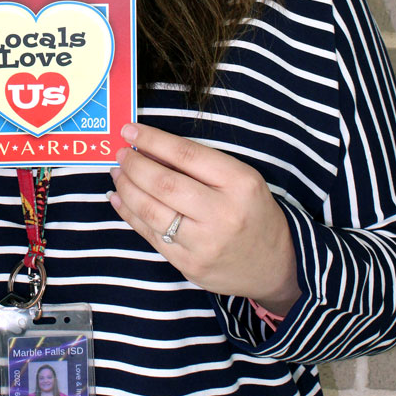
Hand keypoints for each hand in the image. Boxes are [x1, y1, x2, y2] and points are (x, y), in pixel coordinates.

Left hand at [109, 123, 300, 315]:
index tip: (129, 129)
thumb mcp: (241, 179)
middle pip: (164, 183)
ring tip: (118, 173)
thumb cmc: (253, 212)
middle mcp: (223, 214)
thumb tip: (149, 148)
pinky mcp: (190, 265)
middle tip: (121, 153)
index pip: (186, 155)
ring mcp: (205, 244)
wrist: (277, 266)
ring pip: (151, 210)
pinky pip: (150, 235)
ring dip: (126, 188)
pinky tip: (118, 197)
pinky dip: (128, 213)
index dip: (153, 139)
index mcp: (239, 183)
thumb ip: (200, 164)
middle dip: (135, 164)